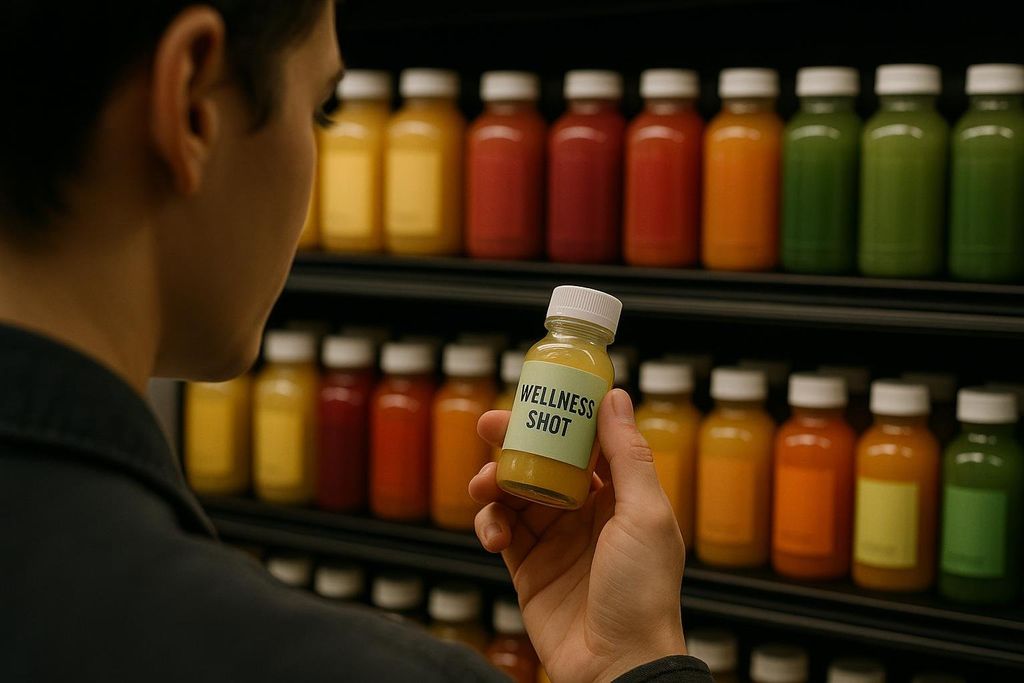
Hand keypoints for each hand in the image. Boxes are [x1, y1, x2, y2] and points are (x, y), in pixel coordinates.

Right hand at [471, 389, 686, 682]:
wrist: (617, 666)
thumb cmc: (643, 594)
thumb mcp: (646, 515)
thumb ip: (628, 455)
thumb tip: (617, 398)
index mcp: (622, 495)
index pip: (586, 443)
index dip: (560, 417)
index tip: (536, 396)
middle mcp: (586, 512)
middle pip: (544, 462)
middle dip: (515, 441)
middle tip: (490, 426)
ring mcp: (555, 539)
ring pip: (515, 492)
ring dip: (494, 482)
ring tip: (483, 486)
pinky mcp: (527, 567)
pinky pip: (500, 530)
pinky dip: (490, 525)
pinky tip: (494, 536)